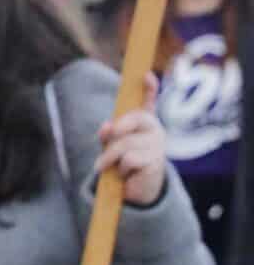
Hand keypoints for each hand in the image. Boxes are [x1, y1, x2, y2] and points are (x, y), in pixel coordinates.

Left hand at [96, 73, 168, 206]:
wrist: (136, 189)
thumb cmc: (123, 161)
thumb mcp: (111, 144)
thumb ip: (108, 133)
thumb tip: (107, 127)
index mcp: (143, 123)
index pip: (148, 102)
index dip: (149, 88)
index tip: (146, 75)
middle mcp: (155, 130)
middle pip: (131, 120)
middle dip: (115, 130)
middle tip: (107, 140)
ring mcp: (158, 146)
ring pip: (123, 143)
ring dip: (110, 157)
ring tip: (111, 165)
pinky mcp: (156, 162)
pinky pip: (128, 159)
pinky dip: (119, 168)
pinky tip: (126, 174)